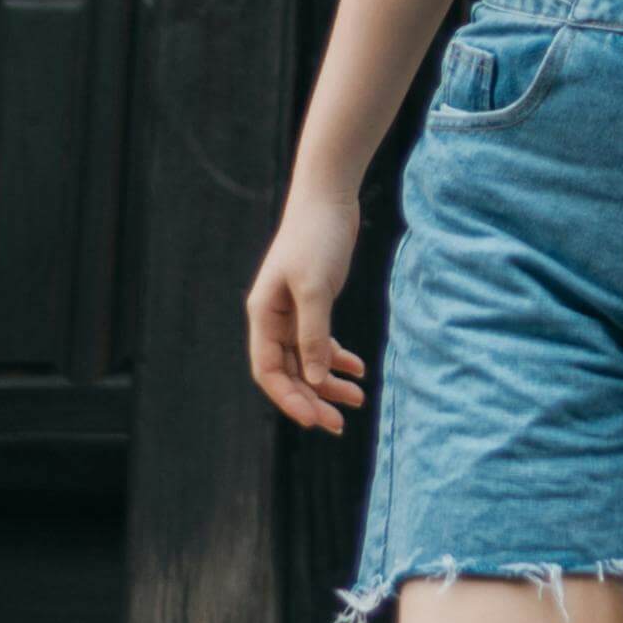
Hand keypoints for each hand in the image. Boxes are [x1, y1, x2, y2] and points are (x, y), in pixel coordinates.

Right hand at [247, 188, 368, 431]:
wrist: (328, 198)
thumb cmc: (317, 238)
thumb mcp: (316, 288)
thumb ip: (314, 335)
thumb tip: (316, 379)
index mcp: (263, 315)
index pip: (268, 371)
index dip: (289, 399)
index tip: (316, 420)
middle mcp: (273, 318)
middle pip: (288, 372)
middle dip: (312, 399)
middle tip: (340, 423)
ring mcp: (293, 312)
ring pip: (307, 360)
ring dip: (329, 382)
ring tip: (359, 400)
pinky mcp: (313, 303)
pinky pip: (321, 341)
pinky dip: (338, 358)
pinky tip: (359, 369)